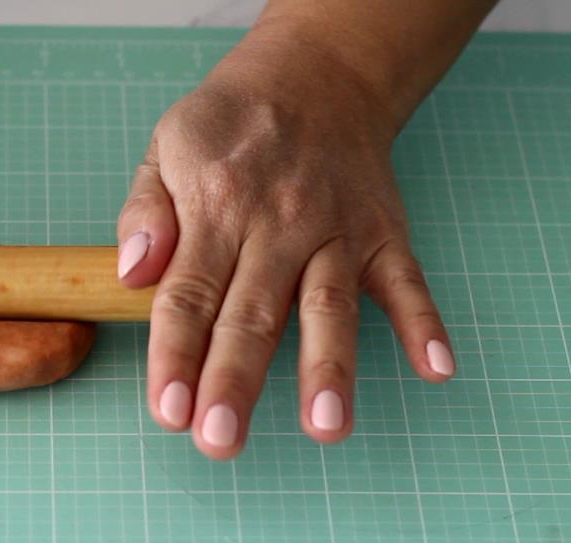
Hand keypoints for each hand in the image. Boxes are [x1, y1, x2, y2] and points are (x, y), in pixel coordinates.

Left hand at [116, 32, 455, 459]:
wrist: (316, 74)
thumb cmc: (230, 125)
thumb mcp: (166, 147)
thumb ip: (146, 213)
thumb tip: (133, 274)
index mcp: (217, 207)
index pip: (189, 294)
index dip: (175, 355)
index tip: (167, 410)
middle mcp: (278, 223)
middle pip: (253, 314)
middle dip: (235, 381)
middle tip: (220, 440)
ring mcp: (336, 231)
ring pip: (330, 307)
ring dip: (328, 368)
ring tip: (326, 427)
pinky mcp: (383, 233)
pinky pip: (407, 280)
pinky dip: (424, 323)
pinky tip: (437, 369)